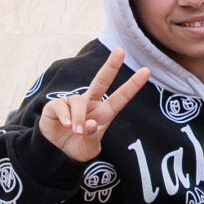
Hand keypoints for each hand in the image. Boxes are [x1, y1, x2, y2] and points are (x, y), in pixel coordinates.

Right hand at [39, 47, 148, 162]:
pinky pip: (61, 106)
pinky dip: (65, 116)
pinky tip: (65, 125)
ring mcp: (73, 102)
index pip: (121, 97)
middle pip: (101, 81)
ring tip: (76, 131)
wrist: (57, 153)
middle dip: (111, 66)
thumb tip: (89, 124)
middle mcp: (90, 104)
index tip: (146, 71)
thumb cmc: (78, 146)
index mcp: (104, 113)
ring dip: (78, 118)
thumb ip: (91, 137)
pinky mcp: (56, 105)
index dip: (133, 85)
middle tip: (120, 51)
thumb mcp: (89, 147)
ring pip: (78, 101)